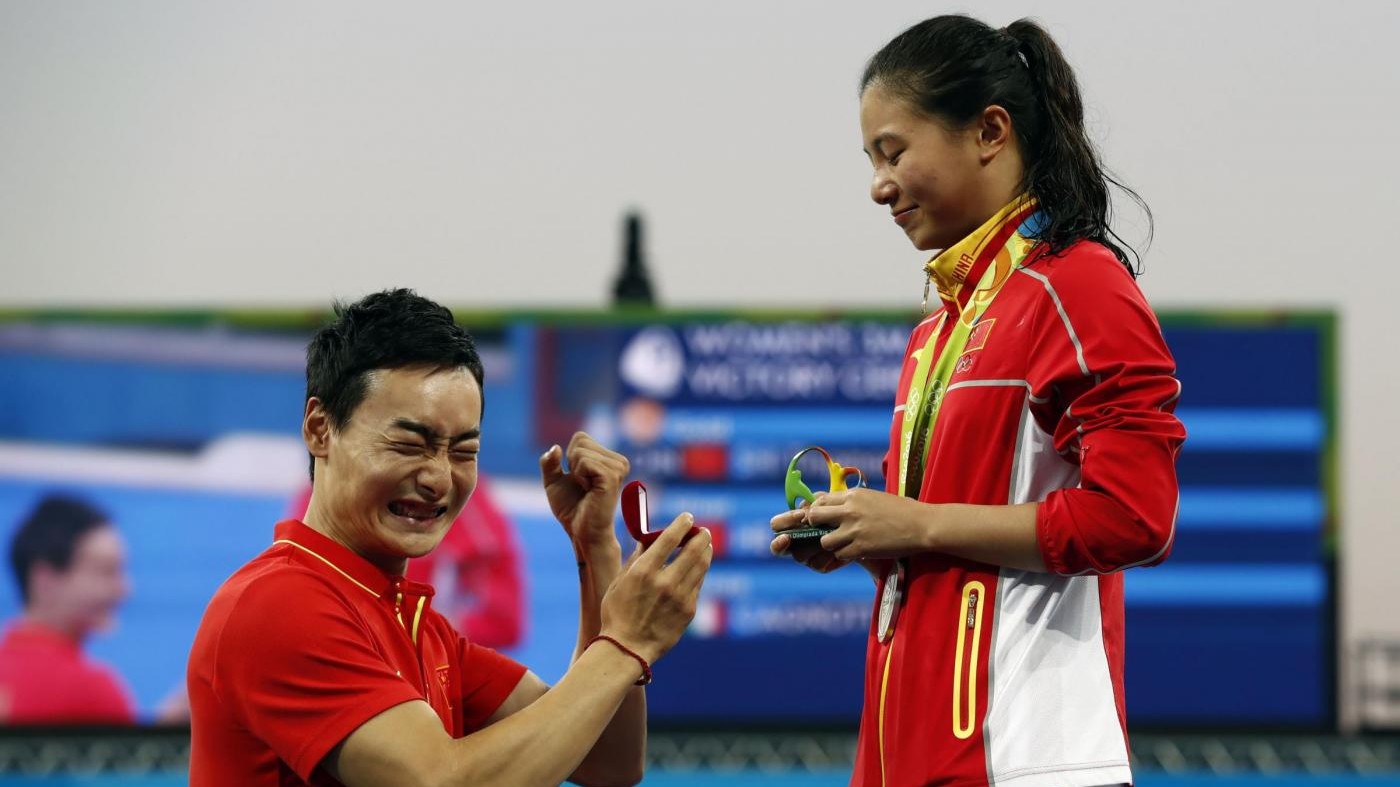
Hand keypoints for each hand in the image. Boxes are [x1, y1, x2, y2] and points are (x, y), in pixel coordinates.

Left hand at [540, 432, 629, 549]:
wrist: (581, 532)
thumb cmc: (571, 508)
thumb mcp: (554, 482)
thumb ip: (550, 463)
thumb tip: (556, 447)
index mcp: (609, 459)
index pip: (580, 437)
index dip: (570, 458)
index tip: (578, 478)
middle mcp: (618, 460)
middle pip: (580, 441)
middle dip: (572, 463)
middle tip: (582, 485)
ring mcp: (617, 467)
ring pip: (580, 451)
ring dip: (575, 472)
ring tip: (587, 490)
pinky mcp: (612, 476)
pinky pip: (584, 462)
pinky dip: (579, 476)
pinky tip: (589, 491)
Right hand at [599, 514, 712, 663]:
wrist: (627, 649)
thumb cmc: (617, 614)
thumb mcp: (620, 582)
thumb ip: (637, 559)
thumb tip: (649, 539)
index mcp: (644, 571)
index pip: (670, 538)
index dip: (682, 524)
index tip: (688, 517)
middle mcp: (665, 582)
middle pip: (694, 549)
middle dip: (701, 536)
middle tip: (702, 531)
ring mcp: (680, 597)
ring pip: (701, 566)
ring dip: (705, 551)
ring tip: (705, 545)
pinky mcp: (689, 610)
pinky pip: (698, 584)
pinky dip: (699, 572)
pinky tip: (696, 568)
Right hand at [770, 503, 847, 572]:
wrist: (859, 528)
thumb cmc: (841, 513)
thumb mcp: (829, 503)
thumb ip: (816, 502)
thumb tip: (806, 506)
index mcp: (793, 526)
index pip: (777, 526)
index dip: (783, 522)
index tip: (800, 515)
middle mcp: (795, 543)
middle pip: (778, 547)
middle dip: (789, 540)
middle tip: (796, 536)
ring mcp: (806, 556)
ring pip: (799, 556)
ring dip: (811, 547)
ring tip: (826, 540)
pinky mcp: (820, 566)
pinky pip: (817, 564)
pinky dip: (826, 557)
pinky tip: (836, 549)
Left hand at [803, 488, 931, 561]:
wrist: (922, 525)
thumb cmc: (903, 510)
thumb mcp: (874, 497)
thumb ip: (854, 501)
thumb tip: (835, 505)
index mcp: (854, 495)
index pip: (820, 499)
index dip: (817, 510)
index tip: (821, 518)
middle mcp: (850, 510)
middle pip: (814, 516)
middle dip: (815, 526)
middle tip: (825, 532)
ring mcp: (855, 530)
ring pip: (824, 540)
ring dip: (831, 544)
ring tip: (843, 544)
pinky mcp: (862, 548)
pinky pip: (840, 554)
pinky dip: (845, 555)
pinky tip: (855, 552)